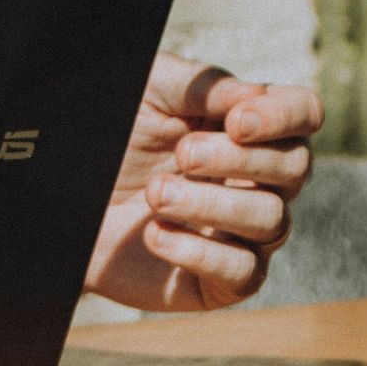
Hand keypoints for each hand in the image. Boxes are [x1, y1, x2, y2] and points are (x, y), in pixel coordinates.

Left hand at [83, 51, 322, 310]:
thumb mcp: (147, 92)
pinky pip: (244, 273)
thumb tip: (253, 95)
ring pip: (271, 220)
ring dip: (210, 203)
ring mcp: (244, 232)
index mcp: (246, 127)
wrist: (63, 192)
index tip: (236, 121)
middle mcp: (258, 180)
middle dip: (238, 159)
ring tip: (155, 193)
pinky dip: (198, 251)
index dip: (283, 116)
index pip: (303, 113)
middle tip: (182, 154)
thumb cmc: (113, 135)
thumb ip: (200, 85)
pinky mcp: (221, 280)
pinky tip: (154, 233)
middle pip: (294, 167)